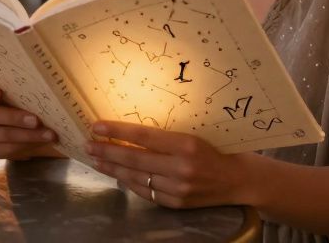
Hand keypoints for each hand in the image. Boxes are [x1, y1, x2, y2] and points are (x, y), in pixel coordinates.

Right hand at [0, 78, 58, 159]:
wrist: (23, 123)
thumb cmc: (21, 98)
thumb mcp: (20, 88)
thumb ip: (25, 81)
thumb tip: (47, 67)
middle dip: (14, 118)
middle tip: (36, 120)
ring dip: (25, 135)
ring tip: (47, 133)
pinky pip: (4, 150)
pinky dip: (25, 146)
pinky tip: (40, 142)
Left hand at [87, 121, 253, 208]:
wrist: (239, 179)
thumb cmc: (217, 149)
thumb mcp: (194, 134)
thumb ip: (166, 135)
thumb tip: (131, 130)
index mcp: (186, 144)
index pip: (143, 136)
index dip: (117, 130)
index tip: (97, 125)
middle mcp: (181, 167)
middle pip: (134, 158)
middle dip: (107, 151)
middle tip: (88, 144)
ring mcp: (178, 188)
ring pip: (137, 177)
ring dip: (113, 168)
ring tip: (97, 160)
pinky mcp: (177, 203)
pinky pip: (146, 192)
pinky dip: (130, 183)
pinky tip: (117, 175)